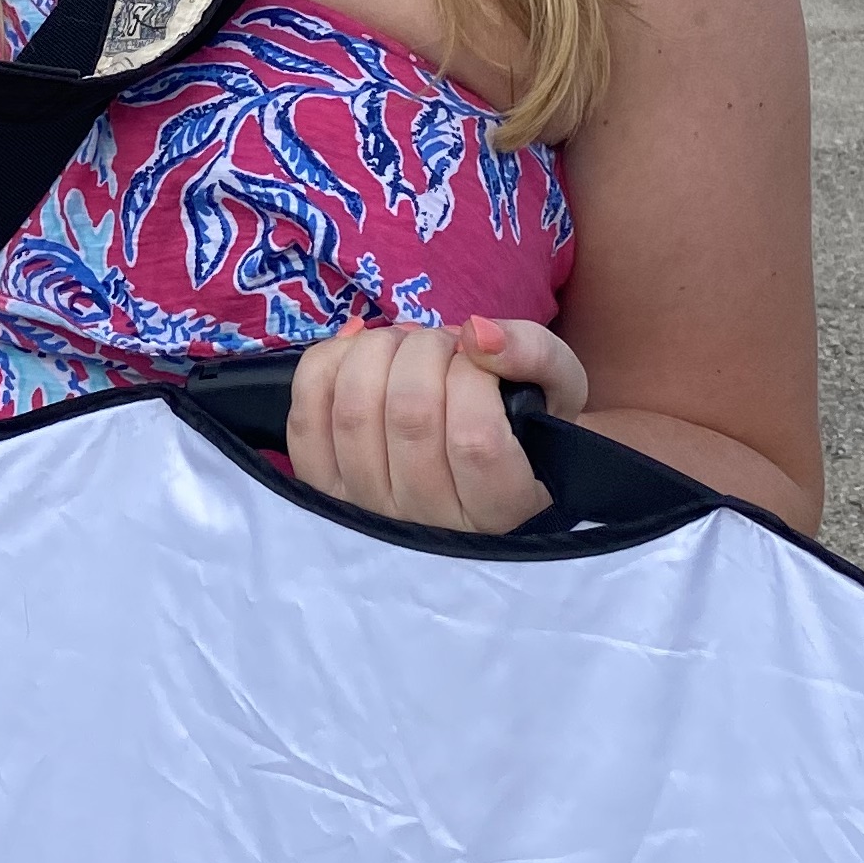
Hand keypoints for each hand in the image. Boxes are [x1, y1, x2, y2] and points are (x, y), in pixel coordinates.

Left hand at [286, 315, 587, 535]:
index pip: (475, 438)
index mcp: (501, 511)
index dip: (472, 375)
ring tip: (404, 347)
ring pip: (354, 412)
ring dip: (378, 351)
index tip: (480, 358)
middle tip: (442, 343)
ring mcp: (367, 514)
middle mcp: (429, 528)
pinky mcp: (321, 490)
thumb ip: (535, 354)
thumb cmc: (525, 425)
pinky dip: (327, 364)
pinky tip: (358, 353)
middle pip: (409, 414)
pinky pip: (305, 418)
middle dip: (425, 350)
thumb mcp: (558, 388)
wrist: (479, 467)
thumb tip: (478, 334)